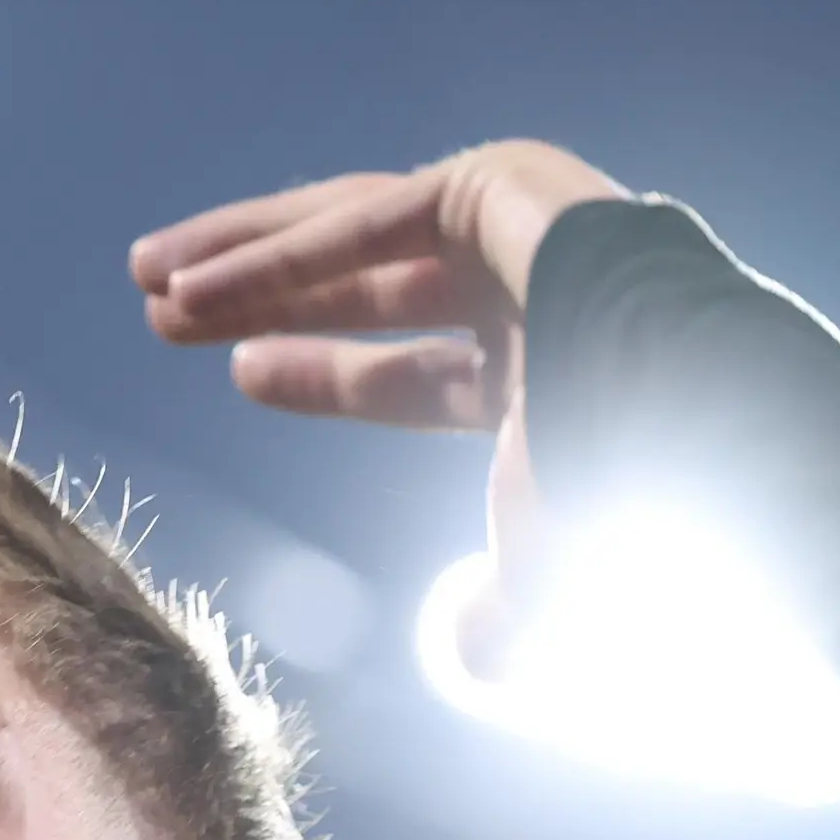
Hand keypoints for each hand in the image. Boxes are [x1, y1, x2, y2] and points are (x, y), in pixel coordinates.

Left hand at [130, 142, 626, 649]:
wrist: (690, 402)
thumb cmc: (625, 483)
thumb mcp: (545, 562)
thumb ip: (507, 610)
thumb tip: (478, 659)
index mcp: (543, 372)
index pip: (415, 369)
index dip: (323, 372)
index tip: (240, 372)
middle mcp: (534, 288)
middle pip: (368, 287)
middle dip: (265, 298)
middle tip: (166, 314)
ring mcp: (523, 223)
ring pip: (351, 234)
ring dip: (245, 257)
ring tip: (149, 276)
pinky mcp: (501, 179)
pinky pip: (363, 220)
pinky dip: (272, 253)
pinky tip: (189, 285)